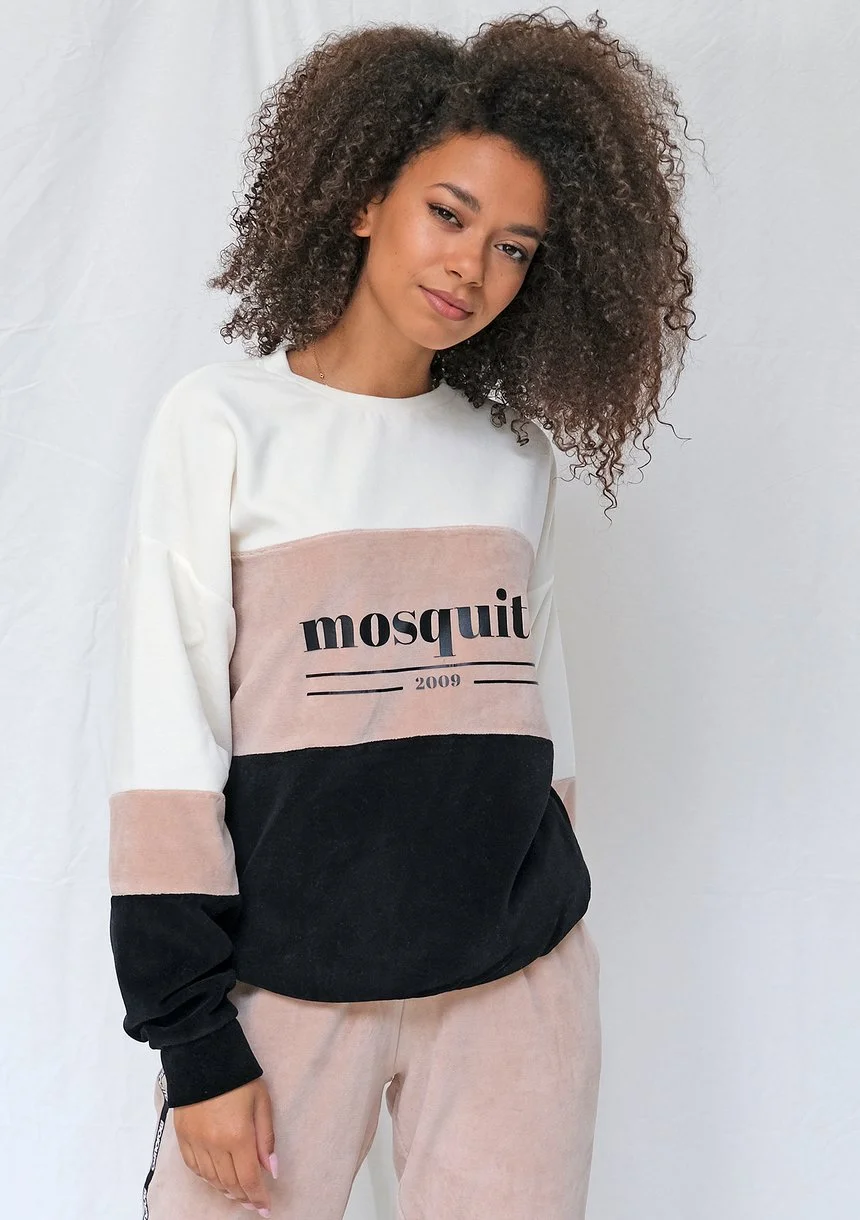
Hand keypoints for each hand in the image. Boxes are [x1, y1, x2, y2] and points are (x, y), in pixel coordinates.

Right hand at [173, 1076, 276, 1215]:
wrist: (203, 1058)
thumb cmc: (239, 1078)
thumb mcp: (262, 1102)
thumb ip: (266, 1138)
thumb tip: (271, 1170)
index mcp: (238, 1136)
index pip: (249, 1178)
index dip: (258, 1197)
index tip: (265, 1208)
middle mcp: (215, 1145)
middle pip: (230, 1183)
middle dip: (244, 1197)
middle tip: (254, 1203)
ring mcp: (196, 1143)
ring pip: (212, 1180)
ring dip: (226, 1190)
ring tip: (238, 1194)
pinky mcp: (183, 1138)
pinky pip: (195, 1169)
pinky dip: (208, 1179)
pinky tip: (217, 1180)